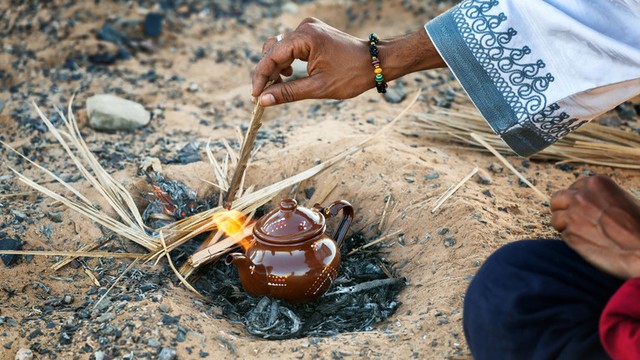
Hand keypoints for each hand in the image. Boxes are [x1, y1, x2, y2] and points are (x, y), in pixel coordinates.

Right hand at [251, 17, 444, 106]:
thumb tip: (264, 100)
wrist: (376, 63)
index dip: (261, 77)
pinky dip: (286, 62)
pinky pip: (291, 47)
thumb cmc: (353, 75)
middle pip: (273, 50)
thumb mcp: (318, 88)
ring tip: (278, 87)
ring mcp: (309, 29)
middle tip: (264, 95)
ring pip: (280, 48)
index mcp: (306, 38)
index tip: (255, 96)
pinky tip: (289, 76)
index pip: (272, 56)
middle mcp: (305, 28)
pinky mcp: (313, 34)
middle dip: (267, 73)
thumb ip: (288, 93)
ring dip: (276, 68)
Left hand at [551, 175, 639, 278]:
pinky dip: (571, 240)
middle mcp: (581, 196)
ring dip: (565, 226)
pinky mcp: (569, 234)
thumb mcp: (624, 199)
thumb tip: (587, 198)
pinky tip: (589, 243)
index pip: (573, 188)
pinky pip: (562, 235)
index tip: (583, 209)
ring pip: (556, 218)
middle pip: (557, 199)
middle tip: (574, 220)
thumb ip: (601, 196)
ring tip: (585, 234)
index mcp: (596, 183)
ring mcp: (573, 215)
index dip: (576, 200)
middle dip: (563, 210)